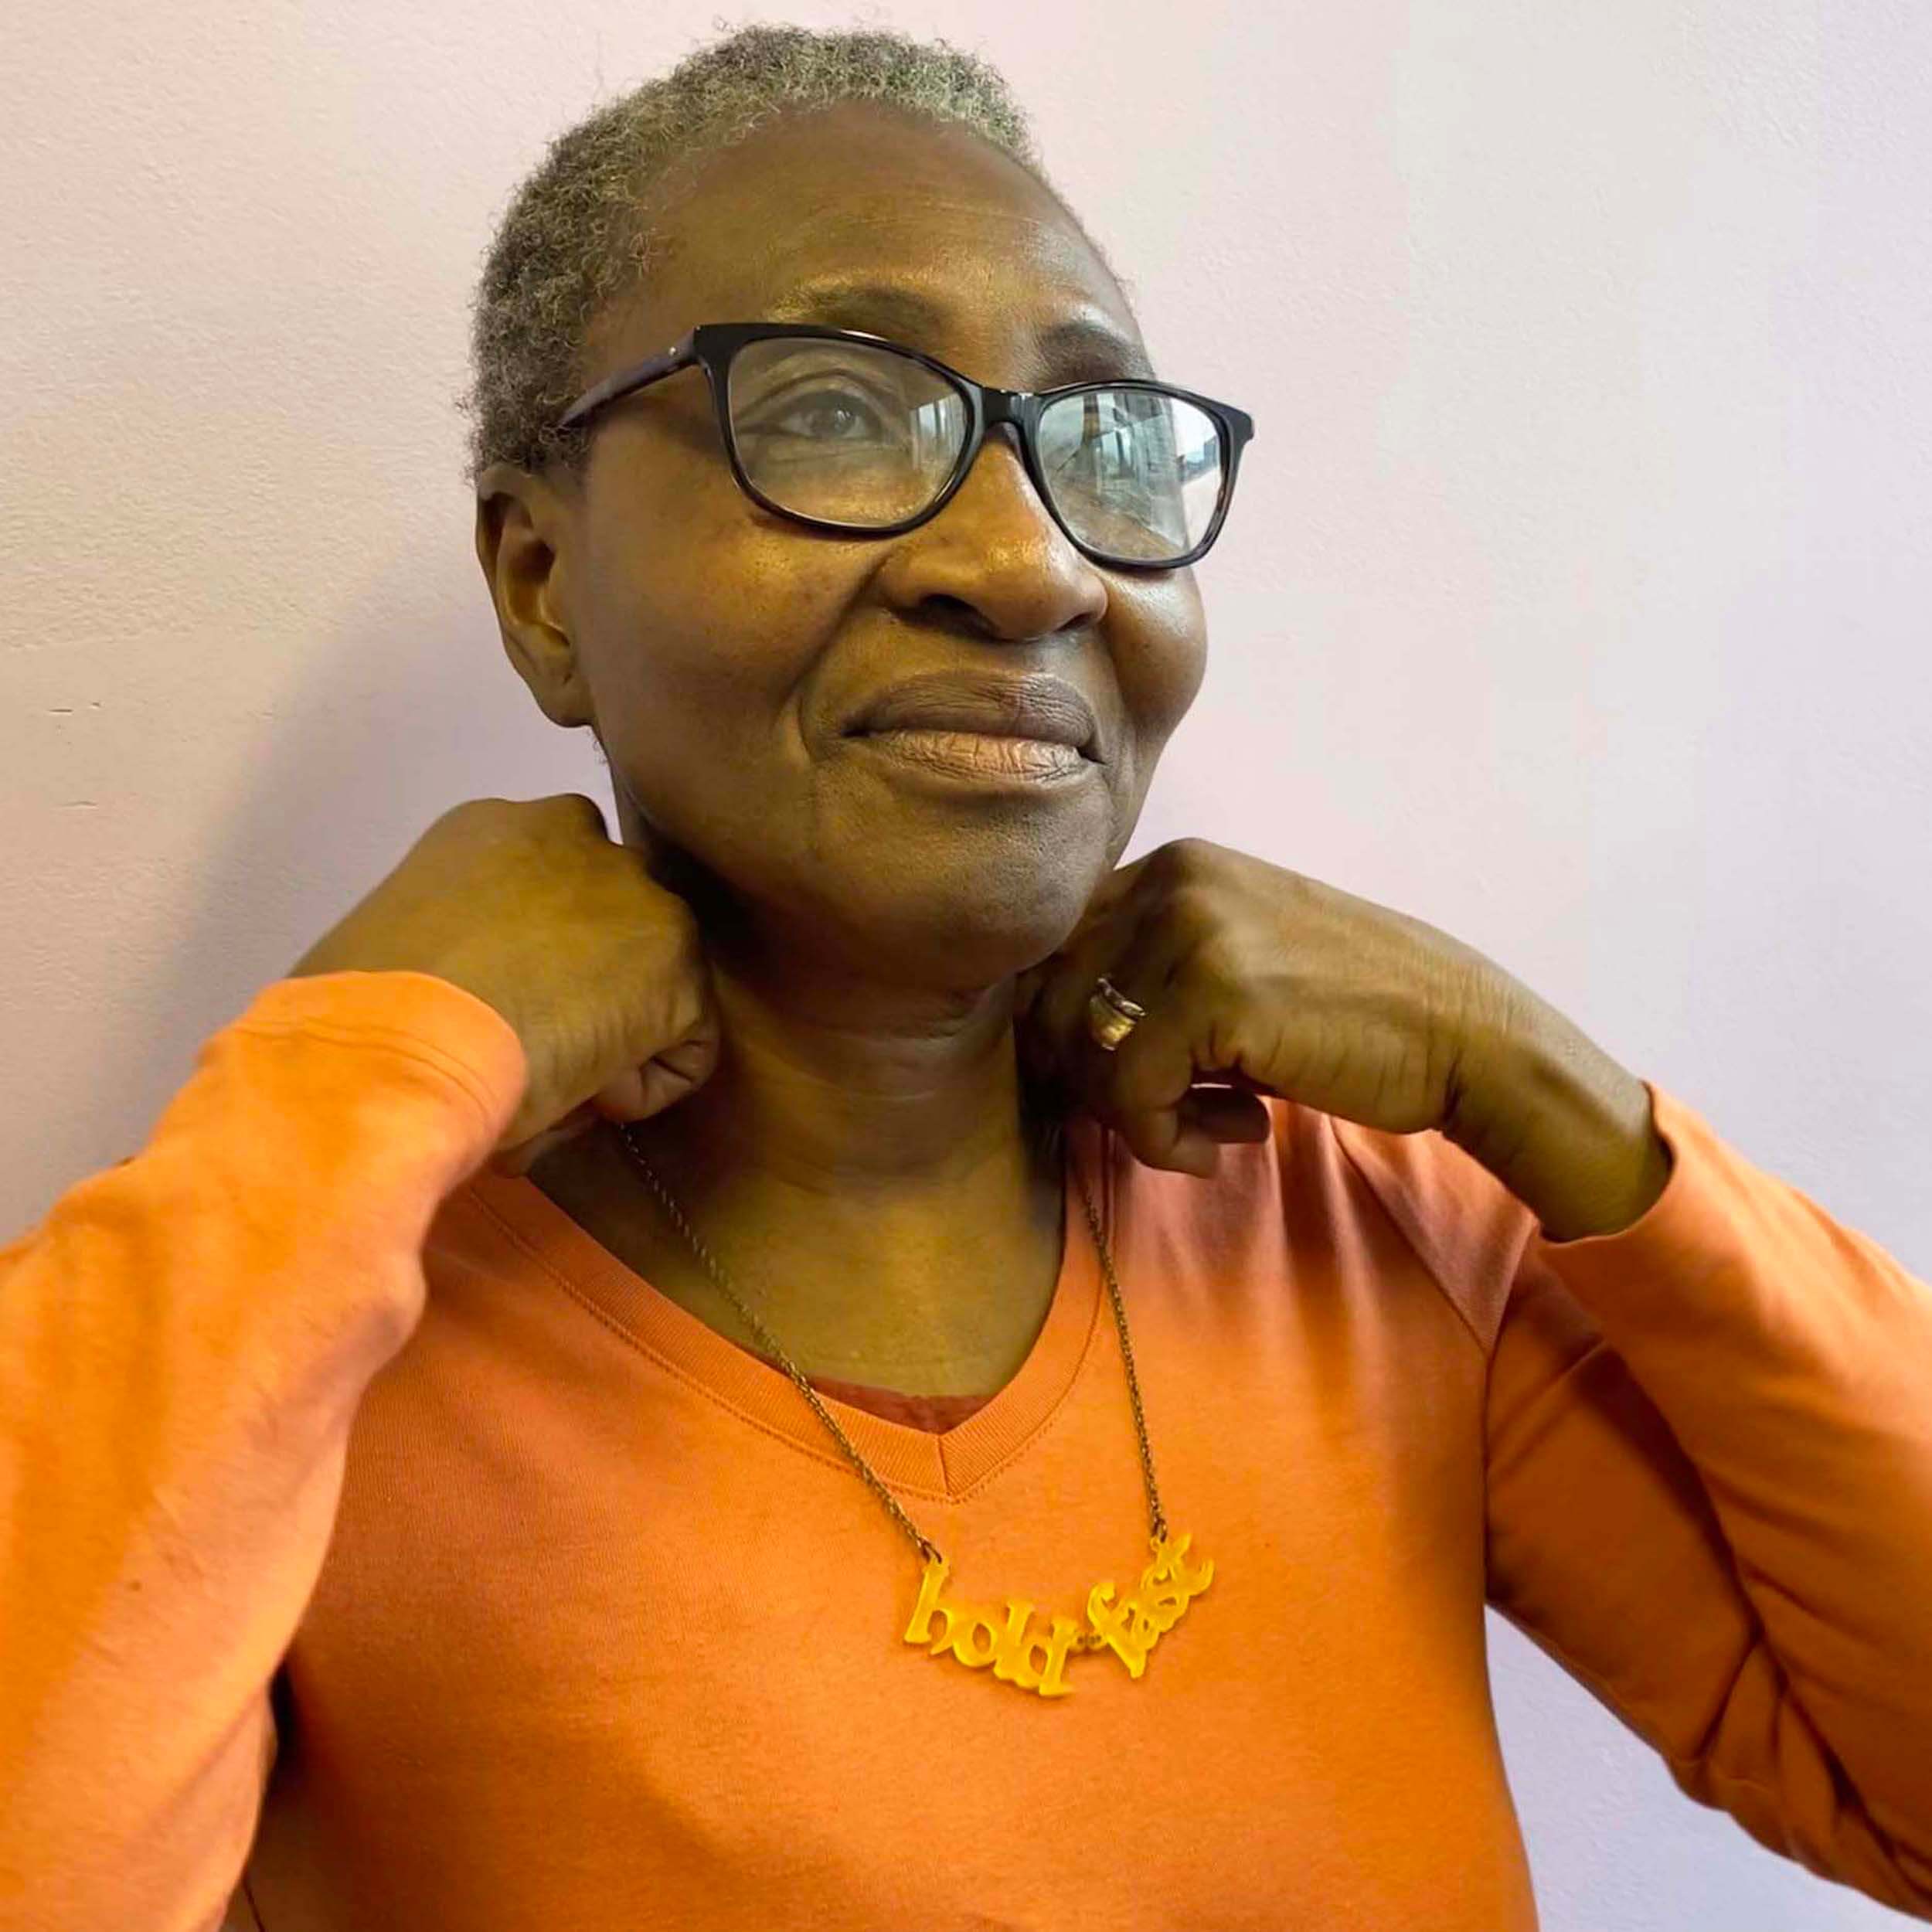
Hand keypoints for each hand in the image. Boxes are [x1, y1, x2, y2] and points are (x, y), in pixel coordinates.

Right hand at [290, 794, 721, 1173]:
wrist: (400, 1042)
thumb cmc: (364, 1014)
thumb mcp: (401, 950)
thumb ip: (457, 951)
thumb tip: (489, 1007)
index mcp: (491, 830)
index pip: (554, 885)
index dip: (539, 957)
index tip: (503, 1006)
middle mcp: (572, 835)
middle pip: (615, 921)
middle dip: (591, 983)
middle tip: (536, 1043)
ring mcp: (636, 893)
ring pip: (651, 983)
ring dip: (612, 1036)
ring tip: (547, 1077)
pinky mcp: (677, 961)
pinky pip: (681, 1050)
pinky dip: (636, 1089)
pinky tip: (575, 1094)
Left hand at [1013, 837, 1523, 1179]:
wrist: (1463, 1036)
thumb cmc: (1349, 1016)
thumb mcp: (1236, 963)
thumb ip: (1149, 973)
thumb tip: (1043, 1033)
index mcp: (1171, 865)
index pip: (1052, 950)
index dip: (1069, 1032)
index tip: (1129, 1082)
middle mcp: (1172, 880)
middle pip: (1050, 1000)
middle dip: (1093, 1079)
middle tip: (1168, 1115)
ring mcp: (1191, 929)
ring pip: (1084, 1050)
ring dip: (1135, 1115)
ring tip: (1210, 1127)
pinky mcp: (1215, 994)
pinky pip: (1130, 1092)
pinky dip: (1165, 1140)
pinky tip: (1237, 1137)